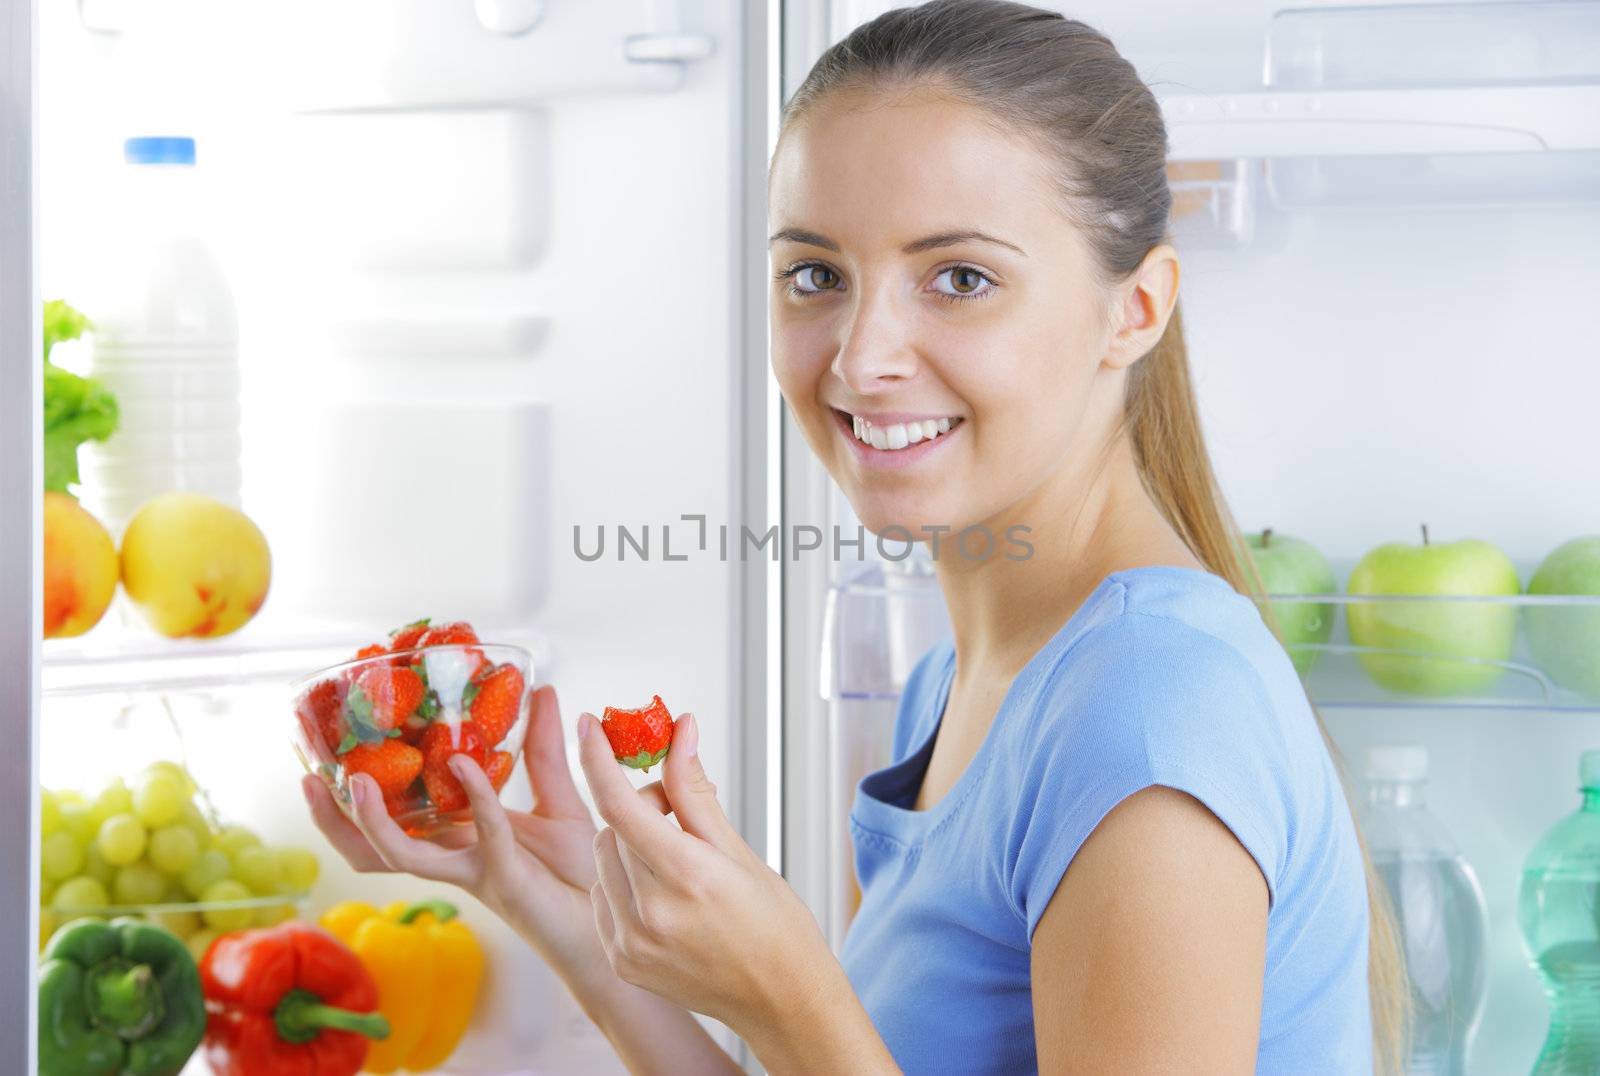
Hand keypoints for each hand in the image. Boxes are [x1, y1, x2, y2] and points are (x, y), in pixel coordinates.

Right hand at [303, 684, 625, 994]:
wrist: (614, 919)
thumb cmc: (582, 871)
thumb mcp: (559, 799)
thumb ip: (542, 750)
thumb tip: (539, 690)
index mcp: (457, 839)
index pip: (392, 821)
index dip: (355, 796)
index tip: (334, 750)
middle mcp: (454, 859)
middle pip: (372, 849)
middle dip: (333, 819)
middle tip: (311, 776)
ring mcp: (474, 873)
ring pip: (402, 857)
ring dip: (372, 823)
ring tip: (356, 783)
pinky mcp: (506, 880)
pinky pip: (482, 837)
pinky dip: (474, 798)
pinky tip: (465, 766)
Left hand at [577, 709, 837, 1037]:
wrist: (783, 1000)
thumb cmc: (775, 924)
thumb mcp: (739, 850)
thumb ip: (695, 790)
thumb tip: (680, 731)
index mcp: (686, 877)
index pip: (621, 805)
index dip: (598, 759)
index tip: (588, 726)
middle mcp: (650, 914)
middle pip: (614, 829)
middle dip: (640, 809)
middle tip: (680, 816)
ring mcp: (631, 944)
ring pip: (603, 861)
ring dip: (628, 847)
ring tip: (675, 862)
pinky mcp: (622, 962)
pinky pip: (603, 897)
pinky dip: (622, 882)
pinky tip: (660, 895)